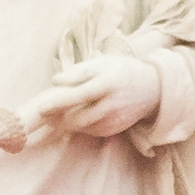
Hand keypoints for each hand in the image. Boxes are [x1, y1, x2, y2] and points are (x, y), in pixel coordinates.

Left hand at [8, 54, 162, 144]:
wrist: (152, 89)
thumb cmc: (122, 71)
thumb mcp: (104, 63)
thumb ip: (80, 71)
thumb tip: (56, 81)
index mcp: (108, 83)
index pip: (81, 94)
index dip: (60, 102)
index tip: (41, 107)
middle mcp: (112, 104)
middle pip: (78, 117)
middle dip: (58, 118)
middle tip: (43, 115)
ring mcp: (114, 120)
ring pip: (82, 127)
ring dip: (66, 123)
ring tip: (54, 117)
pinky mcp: (114, 130)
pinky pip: (90, 131)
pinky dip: (79, 126)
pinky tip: (74, 118)